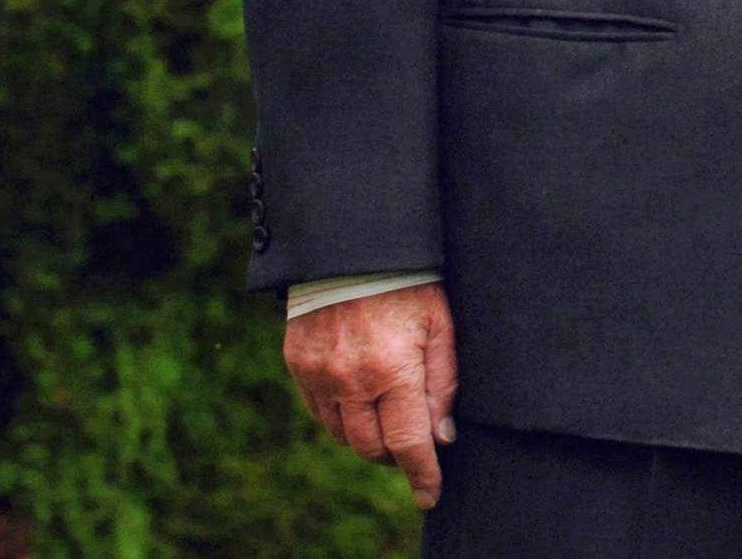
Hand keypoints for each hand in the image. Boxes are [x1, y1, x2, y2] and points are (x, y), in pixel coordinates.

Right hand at [282, 282, 458, 508]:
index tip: (430, 495)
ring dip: (368, 438)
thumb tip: (442, 436)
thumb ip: (444, 382)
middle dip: (396, 454)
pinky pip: (320, 413)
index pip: (407, 442)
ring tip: (390, 419)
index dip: (421, 474)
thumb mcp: (442, 325)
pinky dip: (342, 419)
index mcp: (392, 370)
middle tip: (414, 445)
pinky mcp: (297, 365)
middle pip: (371, 446)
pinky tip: (361, 404)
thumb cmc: (410, 283)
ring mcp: (318, 374)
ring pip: (343, 434)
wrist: (353, 246)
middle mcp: (349, 379)